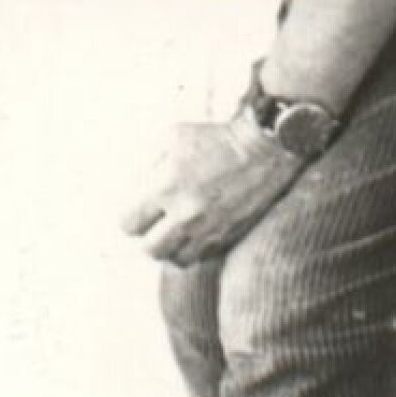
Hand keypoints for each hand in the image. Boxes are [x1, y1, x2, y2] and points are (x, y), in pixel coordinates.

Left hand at [121, 114, 301, 266]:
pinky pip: (202, 257)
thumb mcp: (175, 136)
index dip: (131, 219)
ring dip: (172, 247)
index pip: (130, 224)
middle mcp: (186, 215)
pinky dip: (195, 249)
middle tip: (156, 225)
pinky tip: (197, 231)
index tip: (138, 211)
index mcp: (166, 188)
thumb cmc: (218, 138)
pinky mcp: (228, 238)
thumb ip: (151, 162)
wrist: (266, 150)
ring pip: (176, 260)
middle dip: (149, 237)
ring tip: (177, 231)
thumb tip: (139, 185)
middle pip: (150, 250)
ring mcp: (208, 230)